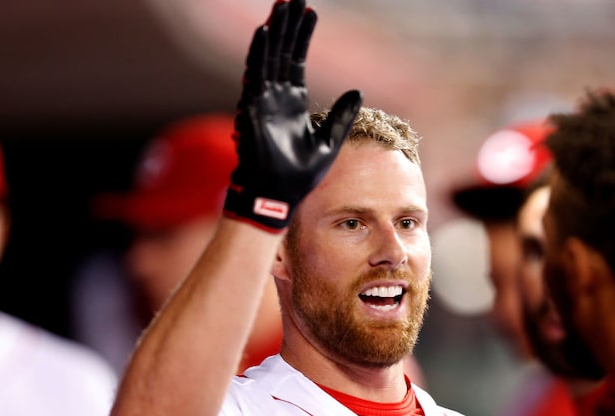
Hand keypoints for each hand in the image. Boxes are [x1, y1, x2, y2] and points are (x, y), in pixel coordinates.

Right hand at [225, 0, 362, 231]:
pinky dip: (259, 53)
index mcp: (292, 103)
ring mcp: (263, 101)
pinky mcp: (254, 109)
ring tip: (281, 5)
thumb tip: (359, 91)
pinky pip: (256, 76)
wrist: (279, 196)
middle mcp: (275, 97)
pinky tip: (264, 32)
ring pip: (269, 57)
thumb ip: (342, 116)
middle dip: (286, 25)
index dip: (302, 36)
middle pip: (281, 52)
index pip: (296, 61)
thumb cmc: (300, 176)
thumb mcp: (329, 142)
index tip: (309, 12)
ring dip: (274, 31)